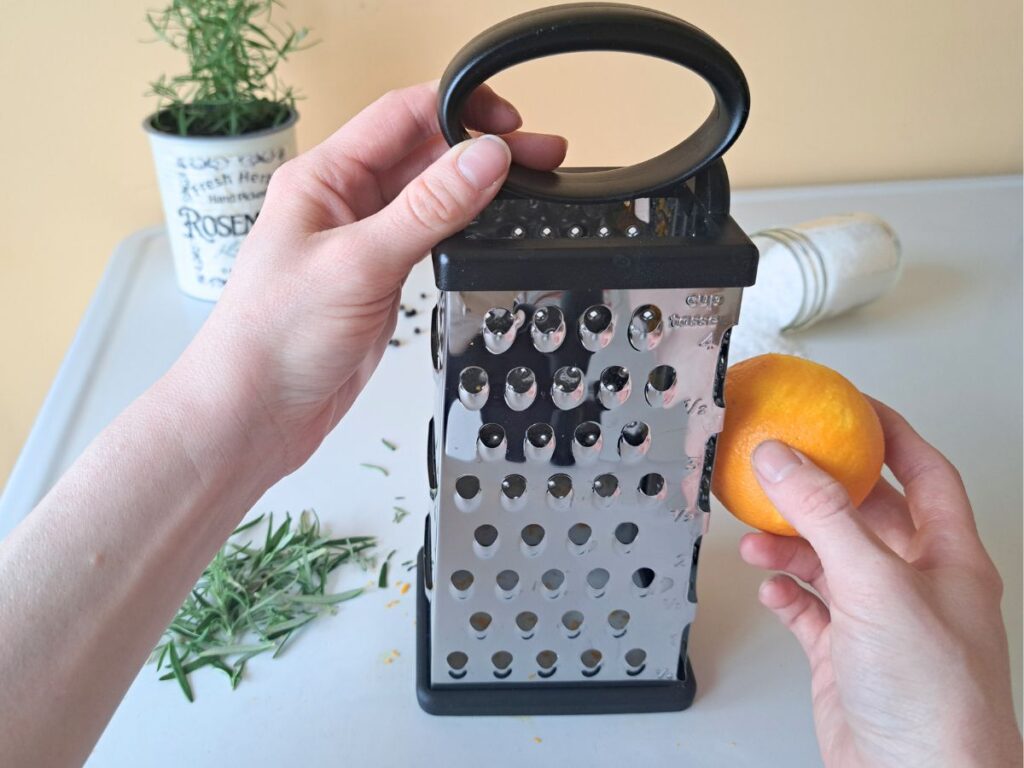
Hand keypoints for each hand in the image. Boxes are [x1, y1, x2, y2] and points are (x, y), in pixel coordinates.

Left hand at [175, 82, 566, 472]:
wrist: (256, 414)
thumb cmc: (273, 338)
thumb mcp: (359, 263)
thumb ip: (429, 209)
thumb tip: (486, 158)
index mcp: (322, 179)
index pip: (400, 116)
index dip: (459, 109)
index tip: (510, 122)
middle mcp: (342, 203)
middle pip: (422, 152)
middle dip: (481, 148)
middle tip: (540, 154)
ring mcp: (363, 242)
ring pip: (430, 196)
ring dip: (477, 188)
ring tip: (531, 187)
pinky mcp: (379, 279)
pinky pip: (429, 237)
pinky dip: (464, 228)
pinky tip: (493, 228)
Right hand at [740, 399, 1020, 766]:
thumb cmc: (934, 701)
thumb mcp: (876, 587)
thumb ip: (824, 517)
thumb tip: (782, 460)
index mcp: (948, 559)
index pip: (926, 475)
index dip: (891, 436)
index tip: (854, 407)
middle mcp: (917, 587)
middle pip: (866, 517)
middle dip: (822, 492)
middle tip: (783, 466)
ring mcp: (881, 624)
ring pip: (830, 563)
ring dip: (791, 547)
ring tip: (758, 540)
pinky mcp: (848, 659)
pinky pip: (810, 610)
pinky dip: (787, 595)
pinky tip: (772, 591)